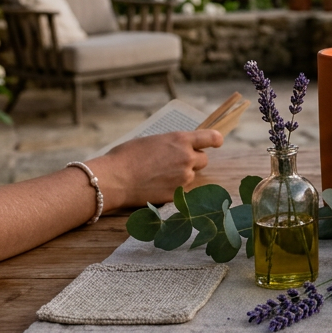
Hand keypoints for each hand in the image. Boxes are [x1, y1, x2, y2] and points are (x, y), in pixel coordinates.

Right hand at [88, 130, 221, 209]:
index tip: (217, 142)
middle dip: (193, 160)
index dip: (215, 140)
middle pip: (202, 160)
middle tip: (175, 162)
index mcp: (180, 140)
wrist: (114, 179)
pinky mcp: (177, 195)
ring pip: (190, 176)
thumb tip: (176, 149)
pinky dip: (172, 189)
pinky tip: (155, 187)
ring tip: (159, 175)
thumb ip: (169, 144)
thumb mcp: (151, 141)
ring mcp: (183, 178)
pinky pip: (180, 191)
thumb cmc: (126, 156)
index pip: (210, 138)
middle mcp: (187, 158)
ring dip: (181, 175)